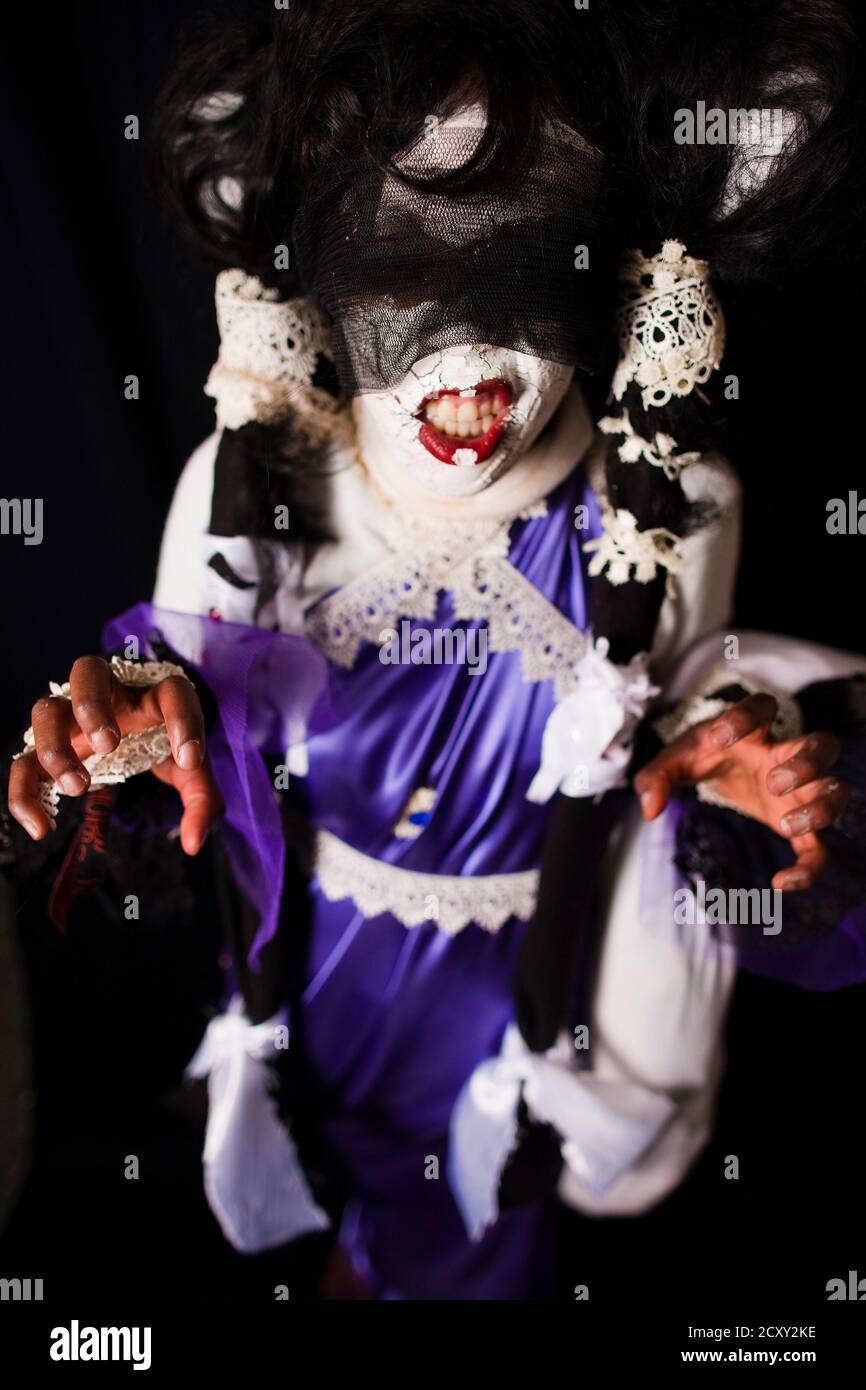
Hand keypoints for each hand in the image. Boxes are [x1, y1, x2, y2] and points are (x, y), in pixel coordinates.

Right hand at [7, 655, 222, 854]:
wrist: (131, 739)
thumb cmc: (162, 744)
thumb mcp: (190, 773)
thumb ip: (202, 803)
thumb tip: (193, 844)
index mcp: (152, 694)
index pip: (172, 691)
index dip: (183, 721)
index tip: (190, 761)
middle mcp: (108, 696)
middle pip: (88, 670)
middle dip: (92, 705)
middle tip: (108, 744)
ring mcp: (72, 718)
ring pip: (46, 709)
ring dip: (55, 747)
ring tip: (79, 787)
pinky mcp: (48, 747)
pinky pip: (23, 763)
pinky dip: (23, 794)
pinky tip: (41, 828)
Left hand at [634, 693, 849, 891]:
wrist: (722, 768)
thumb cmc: (705, 755)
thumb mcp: (675, 760)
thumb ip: (657, 777)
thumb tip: (651, 809)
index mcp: (751, 731)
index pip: (761, 707)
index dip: (745, 717)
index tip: (718, 738)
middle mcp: (783, 756)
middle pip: (821, 745)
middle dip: (806, 764)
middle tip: (774, 782)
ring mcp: (796, 791)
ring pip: (835, 791)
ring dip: (820, 807)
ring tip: (785, 824)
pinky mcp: (794, 823)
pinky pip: (818, 848)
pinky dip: (809, 868)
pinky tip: (781, 883)